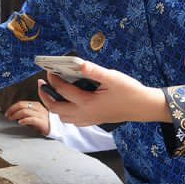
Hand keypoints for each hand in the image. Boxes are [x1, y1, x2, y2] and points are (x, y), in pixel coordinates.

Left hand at [5, 100, 50, 135]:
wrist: (57, 129)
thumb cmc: (44, 122)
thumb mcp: (34, 115)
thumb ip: (26, 112)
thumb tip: (14, 113)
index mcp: (35, 105)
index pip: (21, 103)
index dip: (12, 107)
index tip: (7, 112)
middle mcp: (38, 108)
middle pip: (22, 105)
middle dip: (12, 110)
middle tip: (8, 115)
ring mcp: (41, 115)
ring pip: (25, 111)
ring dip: (16, 115)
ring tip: (12, 119)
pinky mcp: (42, 122)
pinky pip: (32, 119)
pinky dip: (24, 120)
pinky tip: (20, 122)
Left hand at [36, 59, 168, 126]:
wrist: (143, 107)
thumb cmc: (130, 91)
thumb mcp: (112, 77)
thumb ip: (93, 70)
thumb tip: (79, 63)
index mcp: (87, 102)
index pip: (63, 90)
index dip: (53, 80)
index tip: (49, 70)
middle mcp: (85, 114)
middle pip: (56, 109)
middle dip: (45, 96)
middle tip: (42, 84)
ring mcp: (89, 119)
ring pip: (63, 117)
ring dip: (54, 106)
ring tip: (51, 93)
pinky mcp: (94, 121)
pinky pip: (73, 120)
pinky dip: (65, 113)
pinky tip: (68, 103)